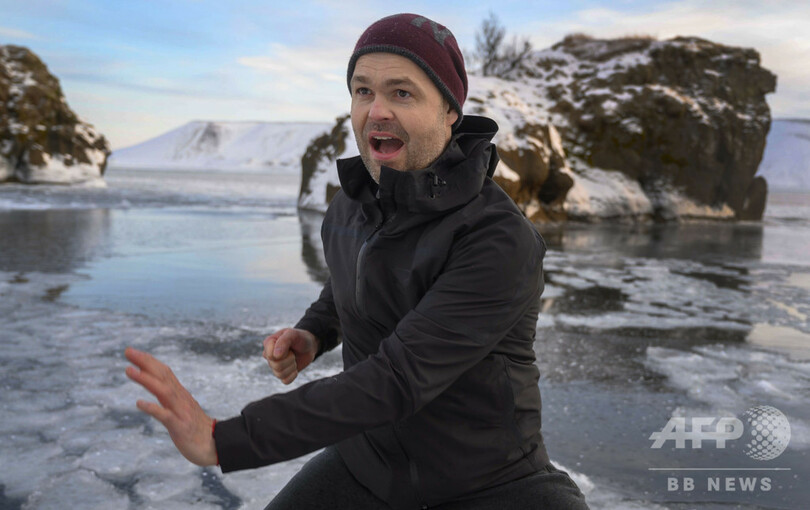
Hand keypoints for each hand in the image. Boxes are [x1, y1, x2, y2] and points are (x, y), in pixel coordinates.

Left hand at [124, 347, 217, 465]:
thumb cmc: (196, 428)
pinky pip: (165, 416)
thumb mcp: (182, 408)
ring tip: (129, 370)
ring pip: (163, 391)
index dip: (148, 361)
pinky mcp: (180, 426)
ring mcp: (180, 411)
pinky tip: (139, 403)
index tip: (132, 352)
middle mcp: (180, 398)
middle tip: (128, 351)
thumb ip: (170, 396)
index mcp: (180, 393)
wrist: (215, 444)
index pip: (163, 371)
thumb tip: (156, 385)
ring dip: (146, 379)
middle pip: (163, 375)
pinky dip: (152, 408)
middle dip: (145, 362)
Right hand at [262, 328, 319, 383]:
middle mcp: (269, 356)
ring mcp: (274, 366)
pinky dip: (293, 375)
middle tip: (293, 353)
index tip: (288, 345)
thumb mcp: (293, 334)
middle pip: (275, 365)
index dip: (283, 352)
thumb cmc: (300, 338)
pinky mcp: (282, 374)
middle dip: (290, 359)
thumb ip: (284, 341)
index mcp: (268, 343)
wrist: (309, 346)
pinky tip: (295, 368)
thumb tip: (275, 356)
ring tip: (294, 358)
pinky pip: (285, 381)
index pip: (270, 355)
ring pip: (279, 374)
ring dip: (292, 366)